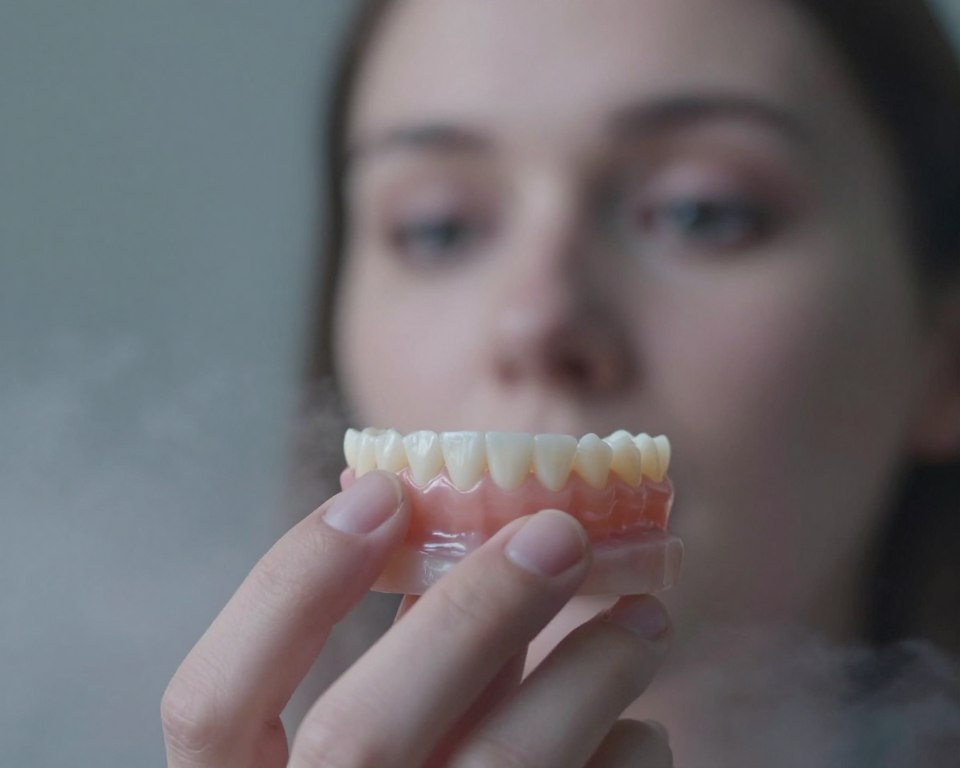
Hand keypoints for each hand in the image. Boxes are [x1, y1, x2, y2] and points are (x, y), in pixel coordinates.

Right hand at [161, 470, 671, 766]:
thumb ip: (401, 673)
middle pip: (362, 736)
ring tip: (643, 615)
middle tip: (561, 532)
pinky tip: (635, 725)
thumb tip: (471, 541)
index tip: (383, 489)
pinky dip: (624, 753)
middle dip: (472, 612)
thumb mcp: (369, 752)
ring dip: (586, 672)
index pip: (212, 703)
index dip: (292, 583)